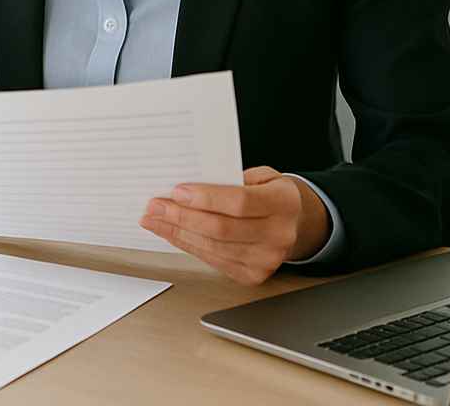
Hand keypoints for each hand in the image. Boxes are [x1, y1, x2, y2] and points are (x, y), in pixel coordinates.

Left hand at [139, 166, 330, 284]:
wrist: (294, 223)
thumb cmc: (271, 193)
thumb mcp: (261, 175)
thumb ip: (231, 177)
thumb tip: (188, 182)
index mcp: (283, 203)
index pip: (240, 202)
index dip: (206, 198)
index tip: (177, 191)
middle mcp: (278, 235)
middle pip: (222, 229)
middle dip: (182, 216)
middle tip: (155, 205)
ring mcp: (266, 260)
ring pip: (213, 247)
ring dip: (177, 232)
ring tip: (155, 218)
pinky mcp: (252, 275)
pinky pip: (212, 260)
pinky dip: (187, 245)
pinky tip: (172, 232)